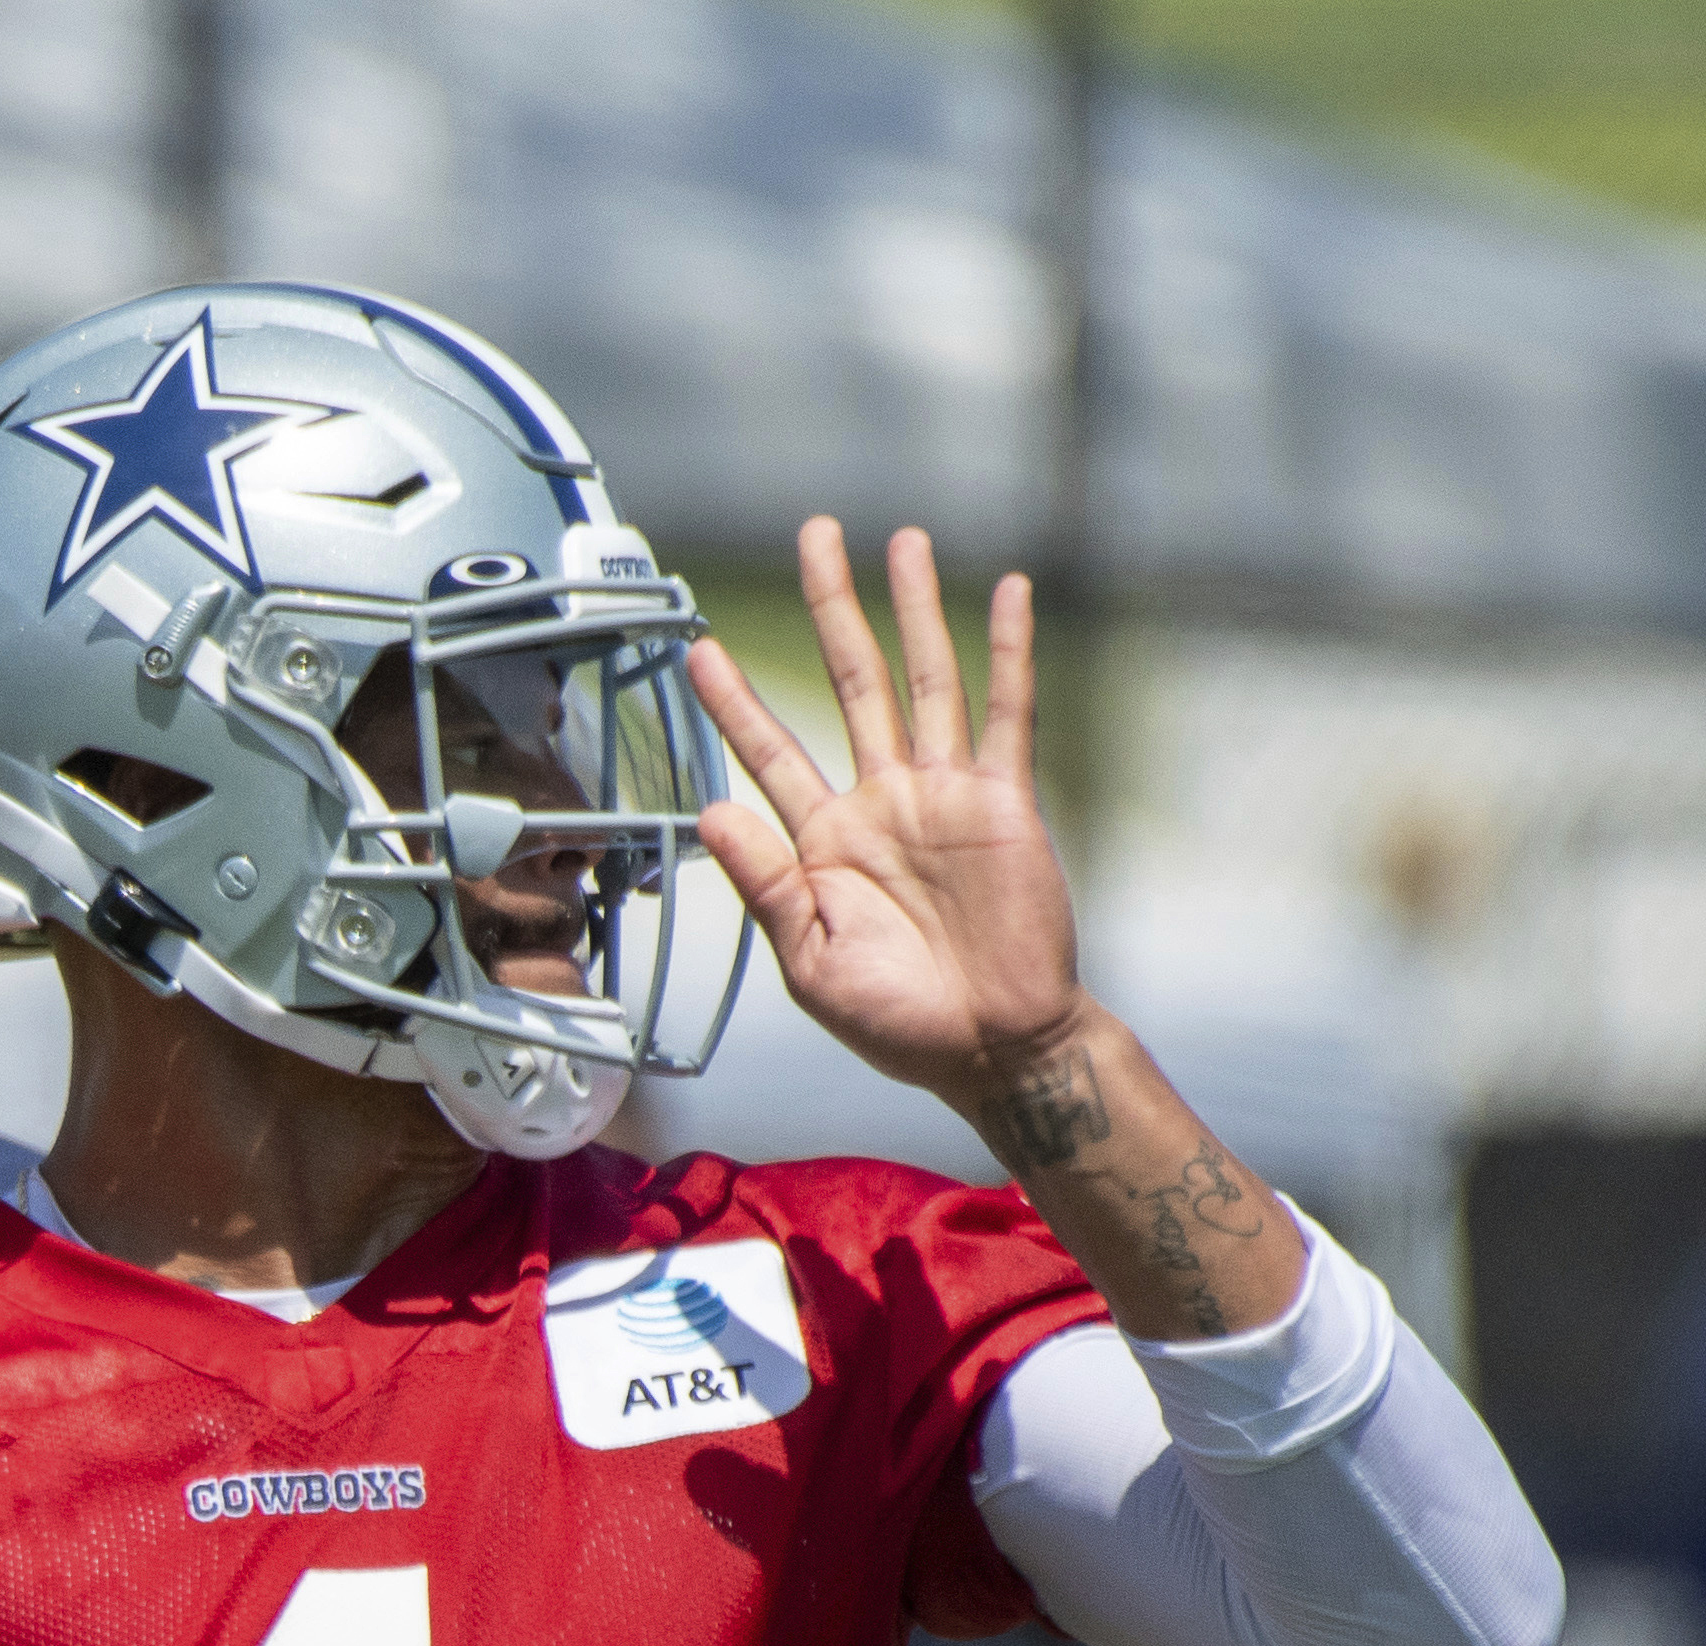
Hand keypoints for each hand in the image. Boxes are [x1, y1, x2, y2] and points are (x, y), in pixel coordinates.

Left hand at [688, 524, 1089, 1116]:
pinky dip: (1007, 651)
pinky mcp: (1003, 802)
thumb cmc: (899, 1023)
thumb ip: (766, 884)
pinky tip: (1006, 593)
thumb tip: (711, 811)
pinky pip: (1005, 713)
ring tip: (900, 541)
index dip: (735, 702)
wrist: (993, 1049)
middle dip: (830, 607)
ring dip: (913, 609)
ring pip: (924, 678)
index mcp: (825, 842)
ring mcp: (944, 795)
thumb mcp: (812, 962)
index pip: (770, 752)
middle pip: (850, 681)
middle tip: (814, 535)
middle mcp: (881, 802)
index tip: (698, 650)